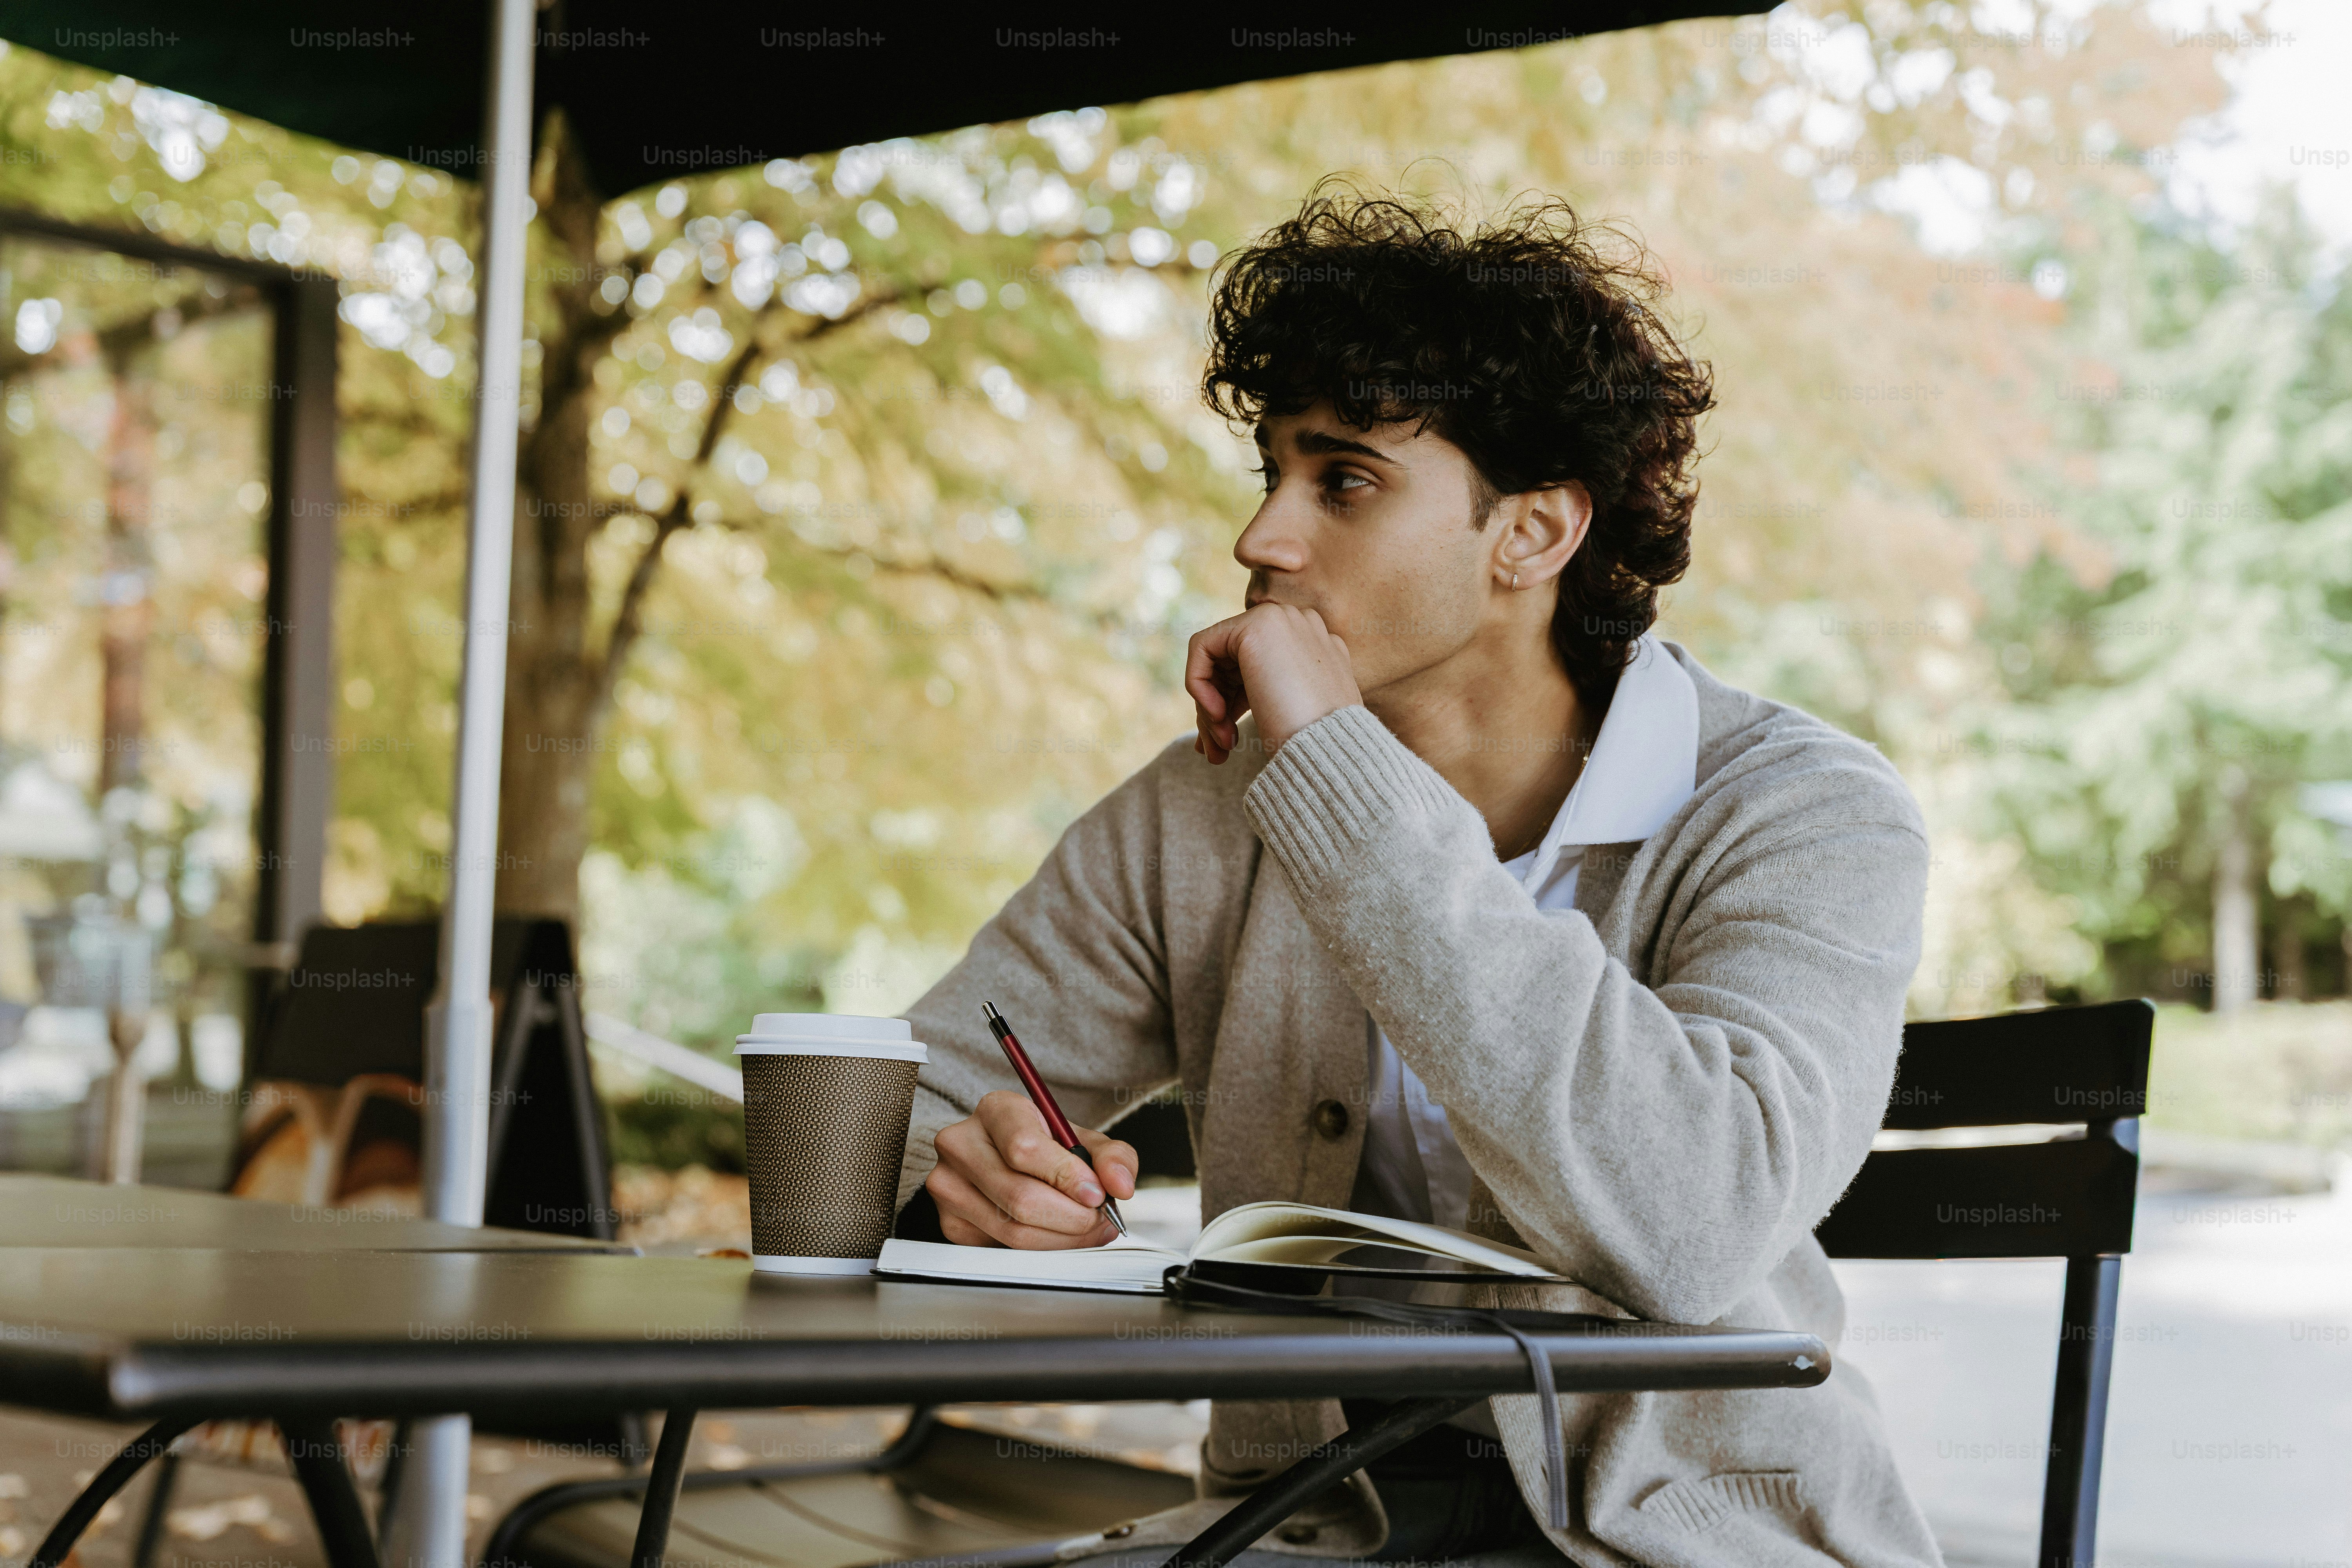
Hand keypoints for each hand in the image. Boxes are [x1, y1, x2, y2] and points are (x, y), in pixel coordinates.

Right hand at [926, 1090, 1139, 1247]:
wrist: (1002, 1157)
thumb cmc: (1043, 1145)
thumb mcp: (1082, 1140)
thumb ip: (1112, 1156)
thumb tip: (1120, 1185)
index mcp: (996, 1110)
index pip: (1025, 1148)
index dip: (1066, 1177)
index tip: (1096, 1194)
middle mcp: (961, 1144)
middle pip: (1020, 1197)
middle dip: (1073, 1218)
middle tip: (1099, 1219)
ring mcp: (949, 1185)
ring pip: (1013, 1230)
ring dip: (1062, 1239)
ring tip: (1086, 1229)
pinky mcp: (950, 1222)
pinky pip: (1002, 1248)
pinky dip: (1040, 1250)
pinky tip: (1056, 1235)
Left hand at [1185, 601, 1362, 763]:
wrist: (1330, 750)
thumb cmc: (1315, 746)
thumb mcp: (1293, 713)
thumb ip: (1267, 696)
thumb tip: (1224, 709)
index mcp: (1313, 646)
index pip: (1254, 669)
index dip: (1233, 705)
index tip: (1227, 743)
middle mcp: (1297, 624)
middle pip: (1232, 664)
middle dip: (1216, 711)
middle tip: (1216, 753)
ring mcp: (1278, 620)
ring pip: (1216, 661)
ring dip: (1208, 709)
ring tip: (1218, 748)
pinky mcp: (1254, 627)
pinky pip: (1201, 648)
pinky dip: (1198, 684)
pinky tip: (1217, 716)